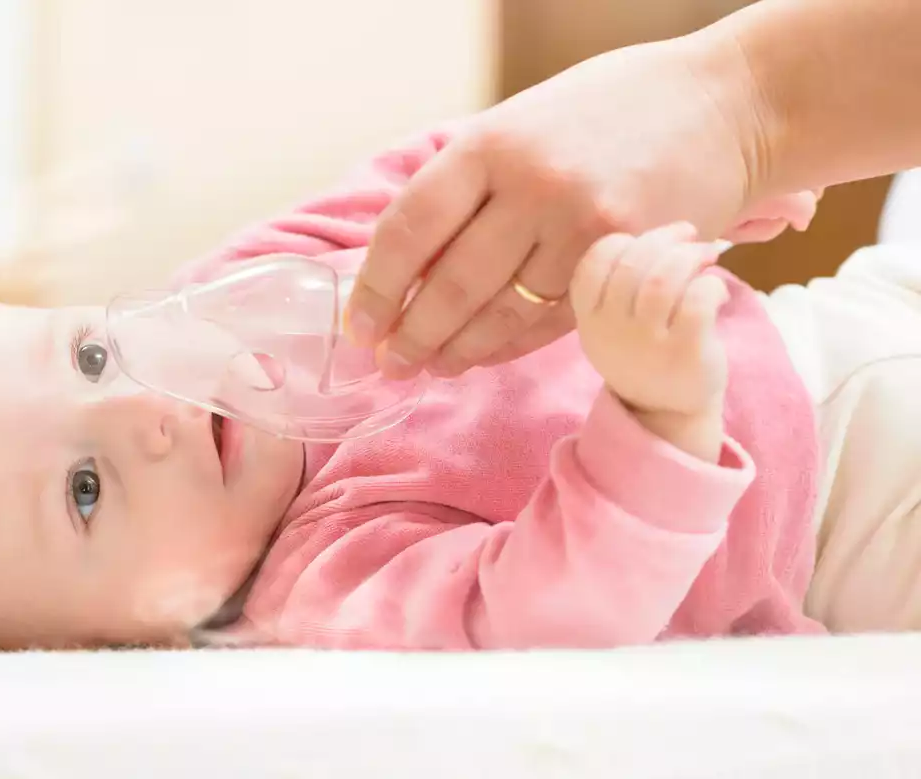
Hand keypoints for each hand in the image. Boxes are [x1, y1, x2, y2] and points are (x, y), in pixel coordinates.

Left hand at [345, 32, 765, 378]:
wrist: (727, 105)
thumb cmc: (611, 110)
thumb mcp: (521, 122)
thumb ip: (468, 184)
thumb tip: (403, 261)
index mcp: (492, 143)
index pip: (409, 228)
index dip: (376, 286)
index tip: (358, 324)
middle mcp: (533, 186)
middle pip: (449, 284)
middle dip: (410, 335)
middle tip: (389, 363)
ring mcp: (583, 228)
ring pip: (499, 315)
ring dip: (455, 351)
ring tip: (429, 367)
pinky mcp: (625, 264)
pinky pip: (550, 322)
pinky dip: (508, 346)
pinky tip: (481, 357)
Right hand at [570, 223, 729, 459]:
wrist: (664, 412)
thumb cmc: (642, 352)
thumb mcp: (612, 324)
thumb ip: (620, 283)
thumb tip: (662, 232)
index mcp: (589, 319)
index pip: (592, 264)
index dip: (621, 242)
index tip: (645, 242)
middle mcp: (612, 331)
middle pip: (632, 264)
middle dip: (664, 239)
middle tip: (688, 236)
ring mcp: (648, 344)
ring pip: (665, 279)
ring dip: (690, 256)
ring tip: (706, 254)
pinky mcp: (685, 353)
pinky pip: (698, 300)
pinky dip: (711, 285)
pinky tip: (715, 290)